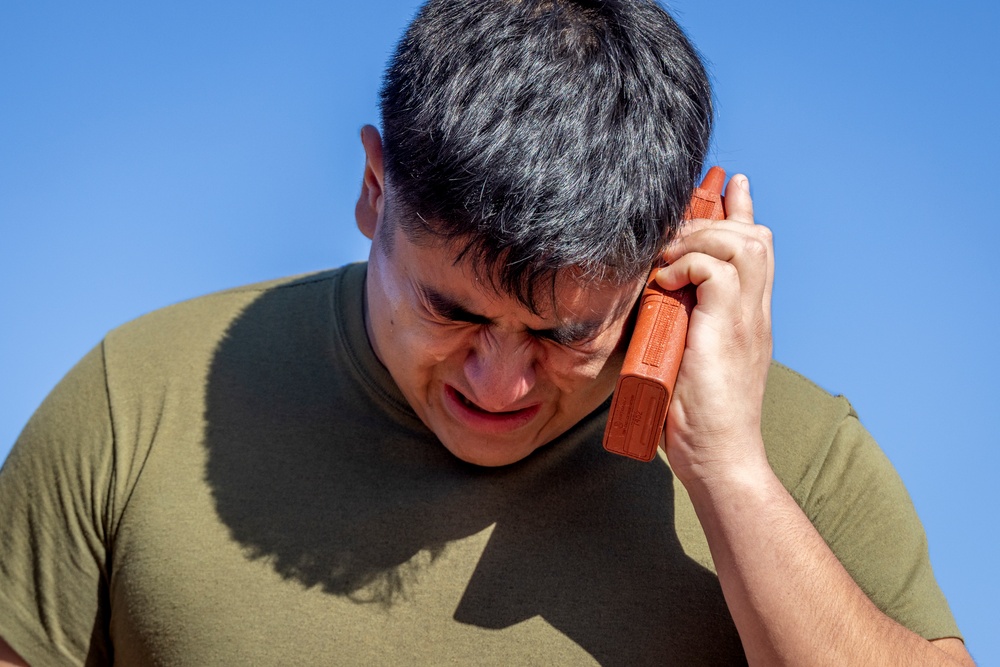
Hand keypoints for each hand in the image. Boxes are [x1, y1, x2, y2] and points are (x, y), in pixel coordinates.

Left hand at [654, 174, 773, 486]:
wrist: (719, 456)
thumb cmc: (698, 419)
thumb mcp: (689, 358)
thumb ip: (684, 325)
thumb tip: (655, 303)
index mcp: (749, 316)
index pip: (756, 248)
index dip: (743, 211)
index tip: (730, 183)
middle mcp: (755, 311)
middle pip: (754, 236)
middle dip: (713, 218)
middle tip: (672, 232)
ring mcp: (746, 318)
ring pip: (740, 242)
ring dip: (696, 240)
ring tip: (664, 262)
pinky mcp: (727, 327)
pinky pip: (714, 267)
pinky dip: (684, 266)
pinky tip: (664, 285)